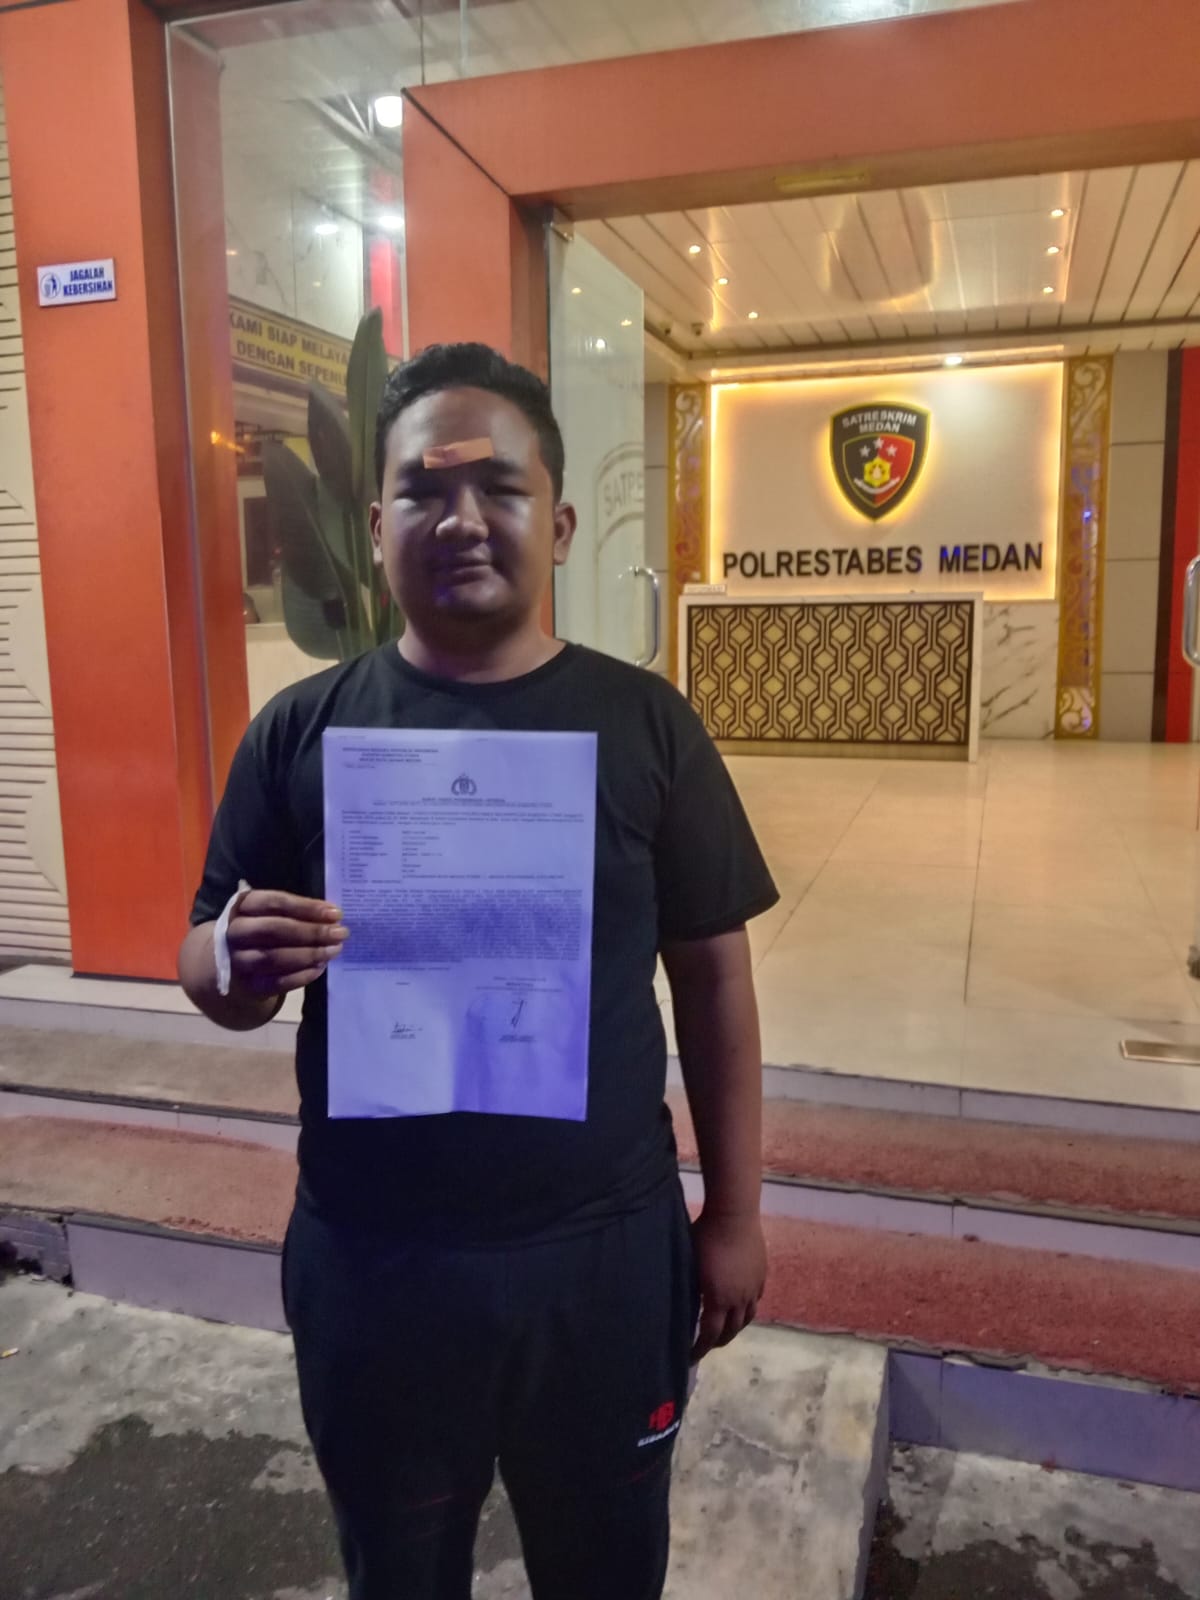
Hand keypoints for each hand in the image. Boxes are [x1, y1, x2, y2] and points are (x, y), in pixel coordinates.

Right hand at [226, 890, 347, 997]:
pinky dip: (302, 976)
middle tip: (340, 933)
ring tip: (333, 950)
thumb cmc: (264, 930)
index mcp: (243, 905)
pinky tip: (320, 968)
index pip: (275, 902)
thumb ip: (299, 913)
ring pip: (274, 957)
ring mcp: (238, 960)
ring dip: (309, 954)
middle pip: (274, 929)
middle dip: (312, 931)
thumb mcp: (274, 914)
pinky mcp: (247, 984)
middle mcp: (235, 931)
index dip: (307, 907)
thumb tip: (334, 918)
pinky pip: (276, 982)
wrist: (235, 962)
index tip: (335, 914)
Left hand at [690, 1209, 766, 1360]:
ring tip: (725, 1329)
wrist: (733, 1214)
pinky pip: (756, 1299)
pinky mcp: (761, 1273)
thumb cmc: (704, 1235)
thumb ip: (689, 1286)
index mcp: (717, 1299)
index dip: (699, 1349)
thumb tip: (681, 1300)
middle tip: (707, 1345)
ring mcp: (753, 1287)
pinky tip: (740, 1303)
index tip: (690, 1357)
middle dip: (718, 1342)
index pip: (709, 1334)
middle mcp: (739, 1298)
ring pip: (747, 1317)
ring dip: (735, 1327)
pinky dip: (747, 1307)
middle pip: (731, 1330)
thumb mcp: (689, 1263)